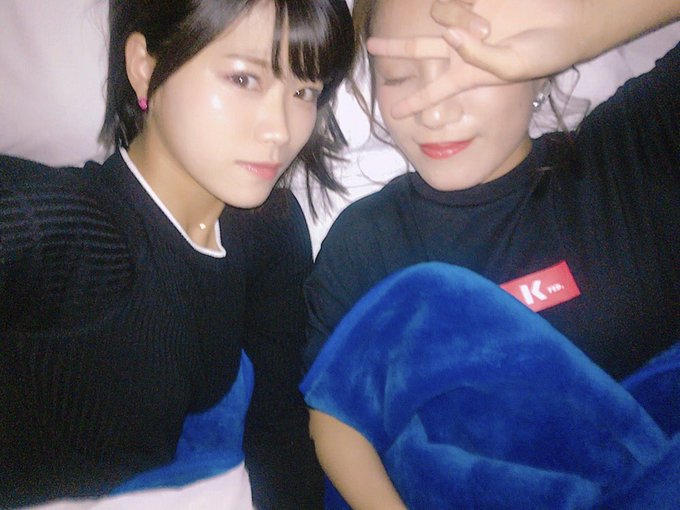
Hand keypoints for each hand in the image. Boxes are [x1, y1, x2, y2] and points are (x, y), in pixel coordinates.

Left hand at [367, 0, 583, 117]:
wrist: (569, 20)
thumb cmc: (545, 51)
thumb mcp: (512, 66)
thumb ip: (479, 57)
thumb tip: (449, 35)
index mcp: (470, 74)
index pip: (436, 90)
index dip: (416, 101)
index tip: (395, 112)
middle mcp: (463, 48)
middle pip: (420, 50)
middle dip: (396, 49)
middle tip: (371, 46)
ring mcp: (469, 22)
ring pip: (439, 18)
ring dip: (457, 20)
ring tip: (486, 27)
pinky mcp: (478, 0)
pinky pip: (452, 1)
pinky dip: (458, 5)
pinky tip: (482, 8)